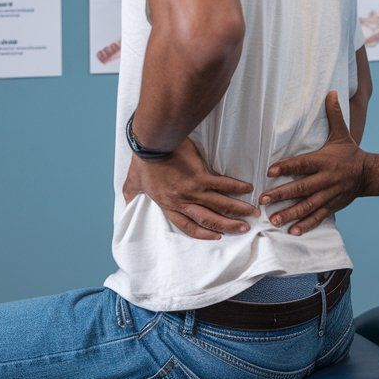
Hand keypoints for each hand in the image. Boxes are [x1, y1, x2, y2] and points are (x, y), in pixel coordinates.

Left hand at [122, 137, 258, 240]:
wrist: (151, 142)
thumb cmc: (142, 160)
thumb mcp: (132, 182)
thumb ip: (131, 194)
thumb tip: (126, 202)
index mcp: (168, 204)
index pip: (187, 226)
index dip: (203, 233)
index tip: (218, 236)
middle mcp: (182, 201)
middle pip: (208, 219)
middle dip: (228, 225)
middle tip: (244, 229)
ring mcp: (192, 189)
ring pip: (219, 204)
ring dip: (237, 210)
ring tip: (252, 212)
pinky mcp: (200, 175)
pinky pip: (222, 184)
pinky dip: (236, 187)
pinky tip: (247, 189)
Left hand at [260, 92, 369, 234]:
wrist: (369, 174)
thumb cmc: (349, 152)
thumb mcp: (341, 133)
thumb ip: (334, 114)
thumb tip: (331, 91)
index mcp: (324, 161)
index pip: (302, 163)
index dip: (286, 167)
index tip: (270, 171)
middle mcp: (325, 179)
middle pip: (301, 188)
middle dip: (281, 194)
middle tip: (263, 200)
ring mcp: (329, 194)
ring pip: (307, 205)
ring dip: (290, 213)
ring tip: (273, 219)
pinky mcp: (332, 205)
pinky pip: (318, 216)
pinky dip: (306, 225)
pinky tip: (292, 231)